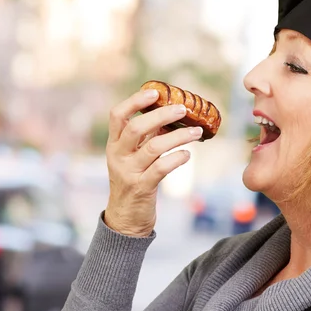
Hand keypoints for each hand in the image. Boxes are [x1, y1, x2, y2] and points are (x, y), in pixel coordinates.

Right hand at [103, 89, 202, 236]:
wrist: (125, 218)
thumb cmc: (134, 181)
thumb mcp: (134, 157)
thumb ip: (147, 138)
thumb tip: (172, 116)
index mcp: (114, 144)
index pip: (118, 115)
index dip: (135, 101)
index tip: (155, 92)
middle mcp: (118, 155)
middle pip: (136, 128)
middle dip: (161, 115)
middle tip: (183, 109)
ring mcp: (128, 172)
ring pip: (153, 147)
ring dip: (178, 137)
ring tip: (196, 132)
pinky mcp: (141, 187)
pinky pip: (161, 168)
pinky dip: (177, 159)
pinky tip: (187, 155)